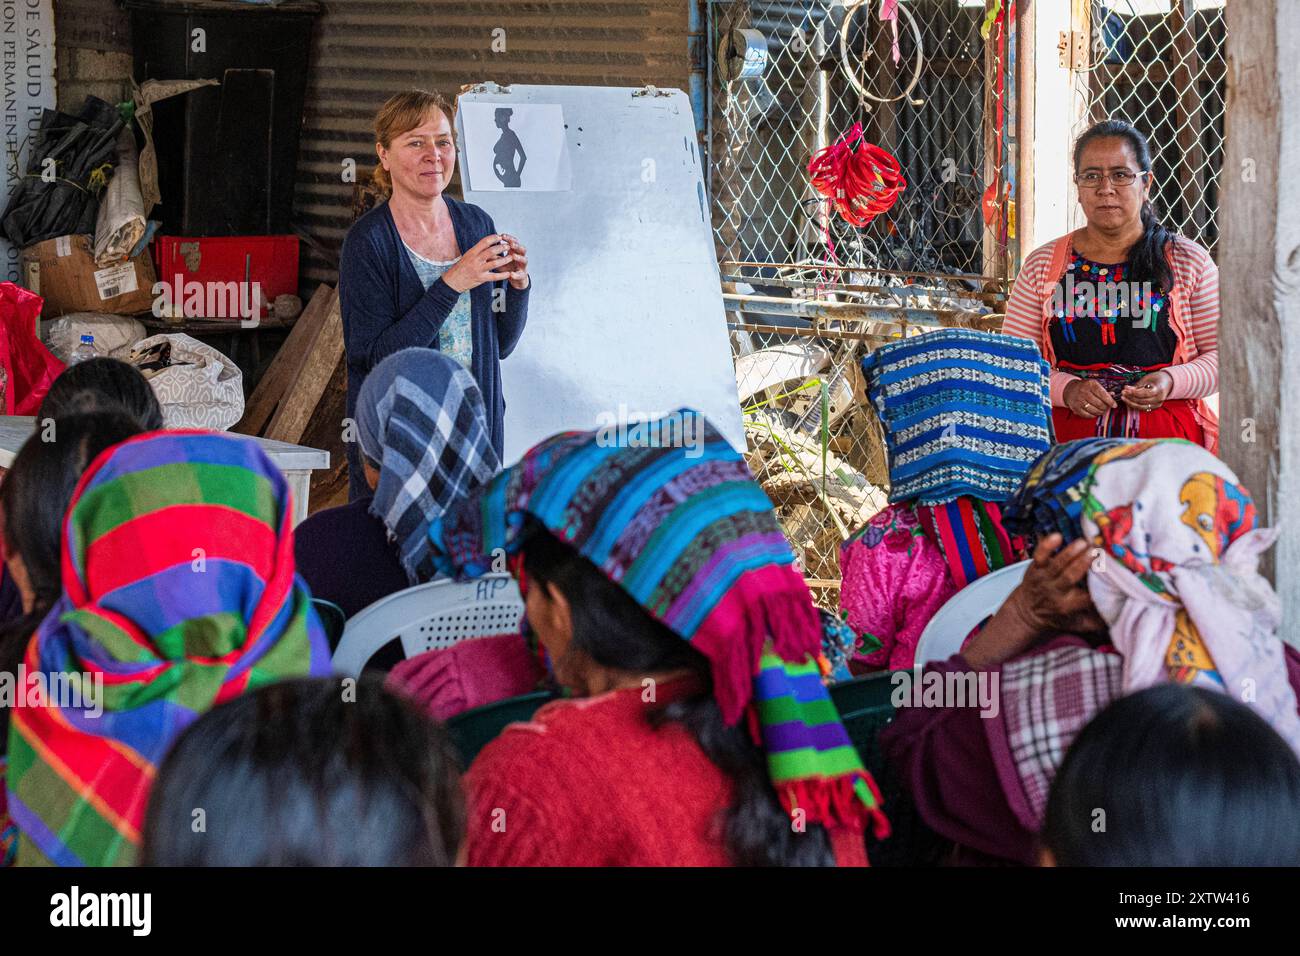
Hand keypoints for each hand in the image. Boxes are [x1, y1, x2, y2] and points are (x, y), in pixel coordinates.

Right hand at [441, 234, 513, 292]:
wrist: (453, 281)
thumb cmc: (461, 267)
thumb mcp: (468, 256)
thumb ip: (478, 251)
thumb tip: (490, 246)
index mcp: (472, 252)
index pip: (484, 242)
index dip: (494, 238)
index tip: (500, 237)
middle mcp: (475, 260)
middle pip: (491, 251)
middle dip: (502, 247)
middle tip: (509, 246)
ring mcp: (478, 269)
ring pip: (494, 263)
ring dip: (504, 260)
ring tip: (511, 257)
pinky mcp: (481, 279)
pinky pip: (494, 276)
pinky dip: (502, 275)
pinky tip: (509, 273)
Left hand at [499, 233, 528, 290]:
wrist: (515, 278)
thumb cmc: (506, 267)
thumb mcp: (499, 260)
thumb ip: (494, 255)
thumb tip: (483, 249)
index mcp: (515, 251)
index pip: (514, 242)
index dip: (509, 238)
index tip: (502, 235)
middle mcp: (521, 257)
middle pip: (522, 249)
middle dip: (516, 246)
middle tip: (511, 244)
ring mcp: (523, 266)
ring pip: (524, 260)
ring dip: (519, 257)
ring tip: (513, 256)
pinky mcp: (523, 275)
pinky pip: (521, 275)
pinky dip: (516, 275)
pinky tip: (511, 274)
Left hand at [961, 535, 1105, 668]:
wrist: (1026, 611)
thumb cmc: (1057, 616)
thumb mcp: (1076, 624)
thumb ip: (1096, 623)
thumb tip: (1119, 616)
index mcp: (1067, 606)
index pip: (1085, 598)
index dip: (1098, 589)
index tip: (1112, 579)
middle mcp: (1055, 591)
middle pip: (1069, 577)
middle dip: (1082, 564)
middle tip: (1096, 552)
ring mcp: (1044, 578)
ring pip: (1057, 564)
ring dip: (1070, 552)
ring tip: (1084, 543)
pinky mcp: (1035, 567)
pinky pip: (1039, 555)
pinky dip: (1046, 546)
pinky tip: (1057, 536)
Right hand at [1062, 378, 1116, 418]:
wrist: (1070, 390)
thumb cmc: (1085, 387)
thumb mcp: (1094, 384)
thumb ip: (1104, 390)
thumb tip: (1113, 395)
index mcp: (1090, 385)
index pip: (1103, 394)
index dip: (1110, 401)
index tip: (1114, 405)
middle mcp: (1084, 392)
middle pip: (1099, 404)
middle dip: (1105, 407)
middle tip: (1107, 407)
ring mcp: (1079, 400)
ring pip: (1094, 410)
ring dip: (1100, 412)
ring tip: (1101, 410)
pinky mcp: (1075, 408)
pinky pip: (1087, 415)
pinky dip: (1092, 415)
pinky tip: (1094, 412)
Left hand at [1120, 369, 1171, 411]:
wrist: (1167, 382)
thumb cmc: (1156, 379)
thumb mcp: (1147, 379)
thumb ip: (1137, 385)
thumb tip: (1126, 389)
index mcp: (1159, 390)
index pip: (1145, 393)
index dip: (1134, 392)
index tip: (1126, 390)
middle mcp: (1159, 399)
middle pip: (1142, 401)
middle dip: (1130, 397)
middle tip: (1123, 392)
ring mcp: (1157, 404)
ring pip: (1141, 407)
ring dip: (1131, 403)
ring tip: (1124, 397)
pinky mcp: (1154, 407)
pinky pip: (1142, 408)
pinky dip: (1135, 405)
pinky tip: (1128, 401)